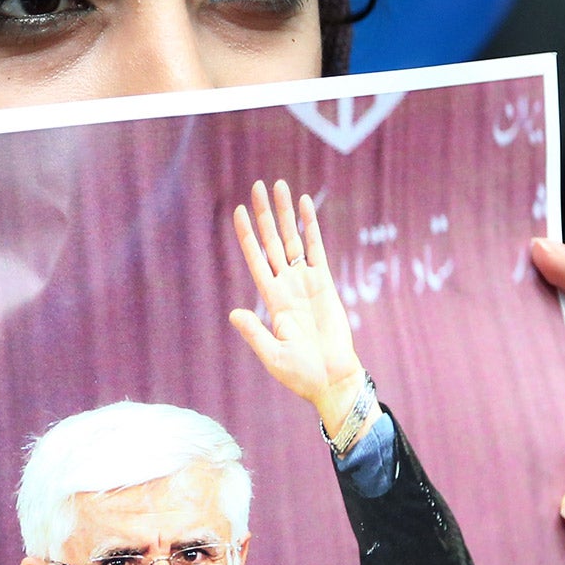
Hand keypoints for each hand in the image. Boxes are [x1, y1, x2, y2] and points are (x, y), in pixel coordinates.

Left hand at [229, 179, 365, 437]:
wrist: (332, 379)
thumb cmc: (300, 373)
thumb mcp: (272, 355)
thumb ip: (254, 333)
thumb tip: (233, 312)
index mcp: (270, 299)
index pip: (255, 258)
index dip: (246, 235)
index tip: (237, 210)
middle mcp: (285, 285)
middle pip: (272, 241)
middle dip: (265, 214)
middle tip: (258, 185)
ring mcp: (305, 282)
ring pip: (293, 239)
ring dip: (286, 213)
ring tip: (280, 186)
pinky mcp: (325, 284)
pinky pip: (316, 249)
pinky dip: (311, 227)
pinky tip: (306, 206)